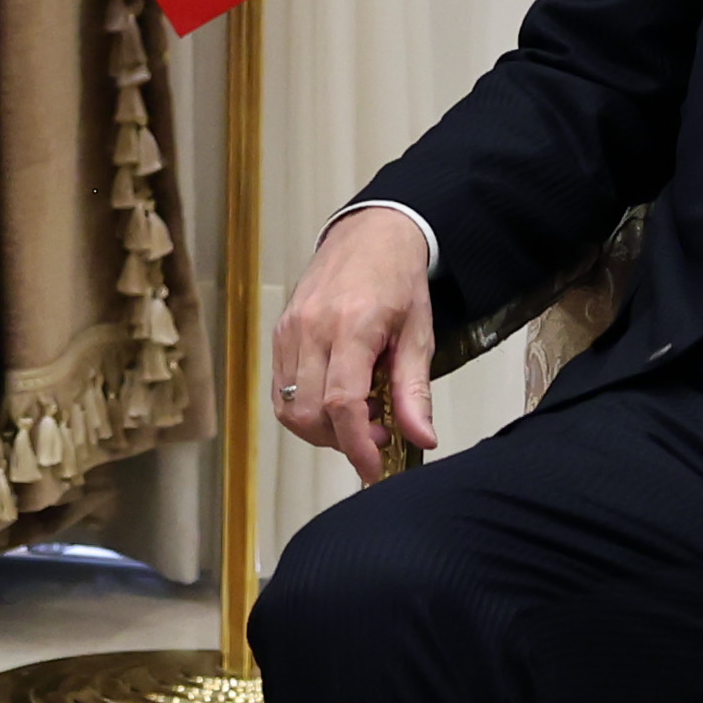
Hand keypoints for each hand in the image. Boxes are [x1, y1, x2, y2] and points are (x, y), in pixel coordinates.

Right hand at [265, 204, 436, 480]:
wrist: (370, 232)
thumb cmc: (398, 280)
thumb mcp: (419, 334)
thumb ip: (414, 390)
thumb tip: (422, 440)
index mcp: (351, 326)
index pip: (342, 403)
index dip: (356, 446)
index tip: (374, 469)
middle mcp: (311, 328)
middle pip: (310, 412)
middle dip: (342, 440)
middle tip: (377, 432)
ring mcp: (289, 329)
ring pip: (289, 407)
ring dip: (321, 429)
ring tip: (357, 415)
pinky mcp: (280, 331)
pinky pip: (281, 389)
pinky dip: (305, 408)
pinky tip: (335, 398)